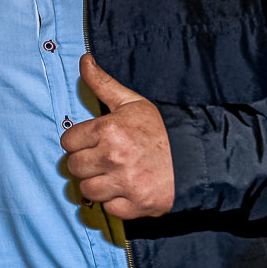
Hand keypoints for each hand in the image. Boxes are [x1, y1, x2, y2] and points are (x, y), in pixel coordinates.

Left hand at [59, 55, 174, 218]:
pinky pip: (109, 208)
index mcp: (109, 130)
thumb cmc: (161, 130)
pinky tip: (127, 189)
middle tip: (104, 158)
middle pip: (74, 167)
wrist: (198, 158)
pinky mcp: (137, 206)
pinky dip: (116, 202)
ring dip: (98, 184)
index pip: (68, 142)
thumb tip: (84, 60)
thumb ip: (103, 83)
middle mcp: (114, 157)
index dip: (79, 141)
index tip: (93, 141)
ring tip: (114, 174)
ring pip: (87, 190)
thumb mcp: (132, 102)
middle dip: (86, 163)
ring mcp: (125, 183)